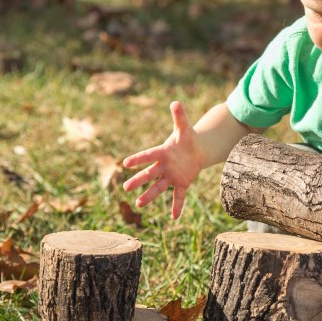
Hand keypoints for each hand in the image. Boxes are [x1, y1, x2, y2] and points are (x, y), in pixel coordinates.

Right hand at [122, 101, 204, 218]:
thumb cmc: (186, 139)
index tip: (125, 163)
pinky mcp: (181, 183)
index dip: (138, 159)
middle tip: (125, 188)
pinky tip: (174, 217)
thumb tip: (176, 102)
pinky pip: (178, 196)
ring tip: (139, 204)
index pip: (148, 155)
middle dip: (138, 181)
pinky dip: (177, 206)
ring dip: (149, 196)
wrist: (196, 151)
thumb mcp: (184, 128)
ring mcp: (171, 176)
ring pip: (159, 187)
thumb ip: (179, 116)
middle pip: (149, 174)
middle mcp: (163, 166)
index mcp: (162, 152)